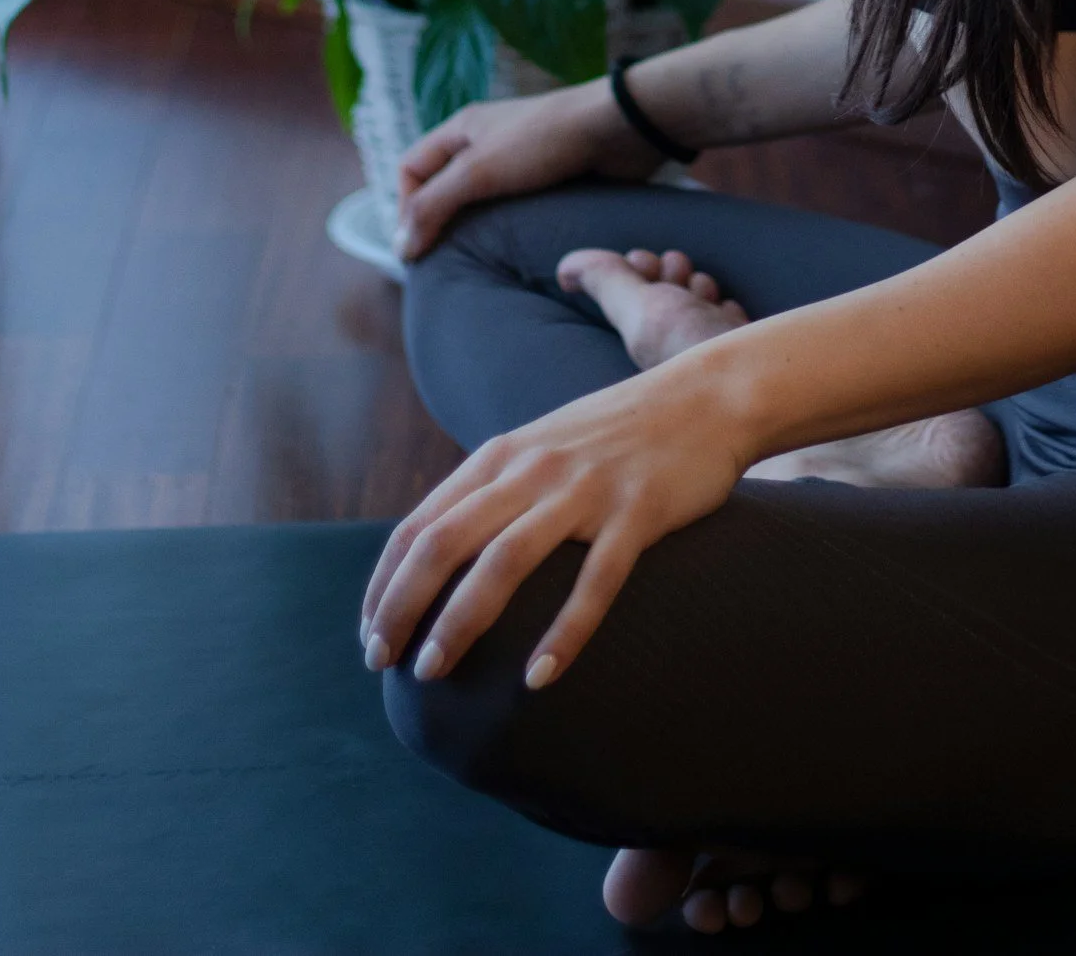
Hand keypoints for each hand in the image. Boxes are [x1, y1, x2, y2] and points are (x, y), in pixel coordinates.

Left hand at [360, 359, 746, 685]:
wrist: (705, 397)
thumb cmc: (618, 433)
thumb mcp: (541, 446)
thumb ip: (495, 489)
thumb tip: (444, 554)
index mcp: (501, 456)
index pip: (419, 525)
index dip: (384, 584)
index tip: (369, 636)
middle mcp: (532, 469)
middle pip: (445, 543)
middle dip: (403, 608)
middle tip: (384, 665)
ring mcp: (584, 491)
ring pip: (504, 561)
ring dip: (460, 621)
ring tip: (434, 673)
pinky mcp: (638, 512)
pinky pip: (594, 580)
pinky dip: (564, 632)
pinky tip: (539, 678)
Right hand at [394, 81, 657, 260]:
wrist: (618, 130)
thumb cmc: (544, 142)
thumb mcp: (478, 171)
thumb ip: (434, 207)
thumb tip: (401, 250)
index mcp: (461, 128)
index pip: (411, 169)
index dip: (404, 207)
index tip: (415, 247)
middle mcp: (485, 142)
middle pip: (443, 187)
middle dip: (439, 222)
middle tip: (443, 263)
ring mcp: (518, 160)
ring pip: (480, 201)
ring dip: (476, 230)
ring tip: (478, 264)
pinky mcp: (548, 178)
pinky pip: (515, 209)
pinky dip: (508, 230)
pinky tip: (513, 252)